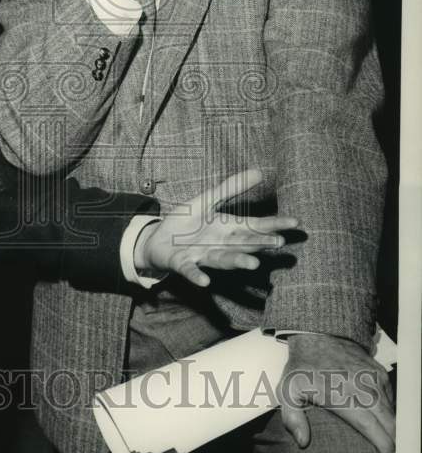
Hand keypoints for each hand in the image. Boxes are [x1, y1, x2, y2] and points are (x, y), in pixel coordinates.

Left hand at [134, 168, 297, 286]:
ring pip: (222, 259)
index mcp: (228, 228)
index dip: (274, 224)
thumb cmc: (187, 222)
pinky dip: (197, 275)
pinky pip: (190, 270)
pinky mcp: (182, 263)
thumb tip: (260, 171)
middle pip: (243, 243)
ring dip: (236, 261)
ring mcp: (202, 255)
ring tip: (252, 263)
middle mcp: (220, 244)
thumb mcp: (208, 200)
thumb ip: (232, 188)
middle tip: (279, 243)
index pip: (255, 226)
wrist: (157, 240)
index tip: (295, 222)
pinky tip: (205, 281)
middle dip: (260, 244)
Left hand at [278, 332, 394, 452]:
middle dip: (397, 444)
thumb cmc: (302, 367)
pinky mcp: (380, 373)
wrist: (316, 335)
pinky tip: (387, 425)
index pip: (371, 426)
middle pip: (389, 422)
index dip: (384, 445)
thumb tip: (302, 442)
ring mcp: (374, 379)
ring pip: (393, 412)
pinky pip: (391, 399)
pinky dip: (391, 413)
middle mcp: (363, 388)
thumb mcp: (288, 390)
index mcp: (342, 395)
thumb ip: (292, 417)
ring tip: (397, 449)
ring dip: (395, 430)